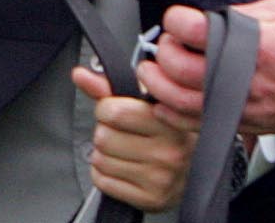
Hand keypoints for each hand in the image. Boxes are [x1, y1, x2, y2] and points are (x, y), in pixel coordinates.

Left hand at [73, 66, 195, 212]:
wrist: (195, 170)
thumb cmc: (165, 132)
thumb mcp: (144, 103)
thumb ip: (109, 88)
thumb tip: (79, 75)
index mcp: (168, 122)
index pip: (113, 112)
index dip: (105, 108)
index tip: (113, 111)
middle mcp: (168, 153)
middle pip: (103, 137)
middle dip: (104, 132)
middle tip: (120, 134)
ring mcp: (160, 179)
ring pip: (100, 160)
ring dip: (103, 154)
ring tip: (122, 151)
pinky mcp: (151, 200)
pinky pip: (102, 182)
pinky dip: (103, 174)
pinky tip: (121, 168)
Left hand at [140, 0, 274, 134]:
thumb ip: (240, 14)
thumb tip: (210, 18)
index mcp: (252, 43)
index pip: (191, 30)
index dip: (176, 20)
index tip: (177, 19)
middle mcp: (247, 79)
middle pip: (180, 69)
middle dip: (162, 54)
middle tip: (162, 46)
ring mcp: (249, 107)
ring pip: (186, 105)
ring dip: (161, 88)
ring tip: (153, 73)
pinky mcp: (254, 125)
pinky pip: (205, 126)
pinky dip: (179, 116)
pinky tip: (168, 103)